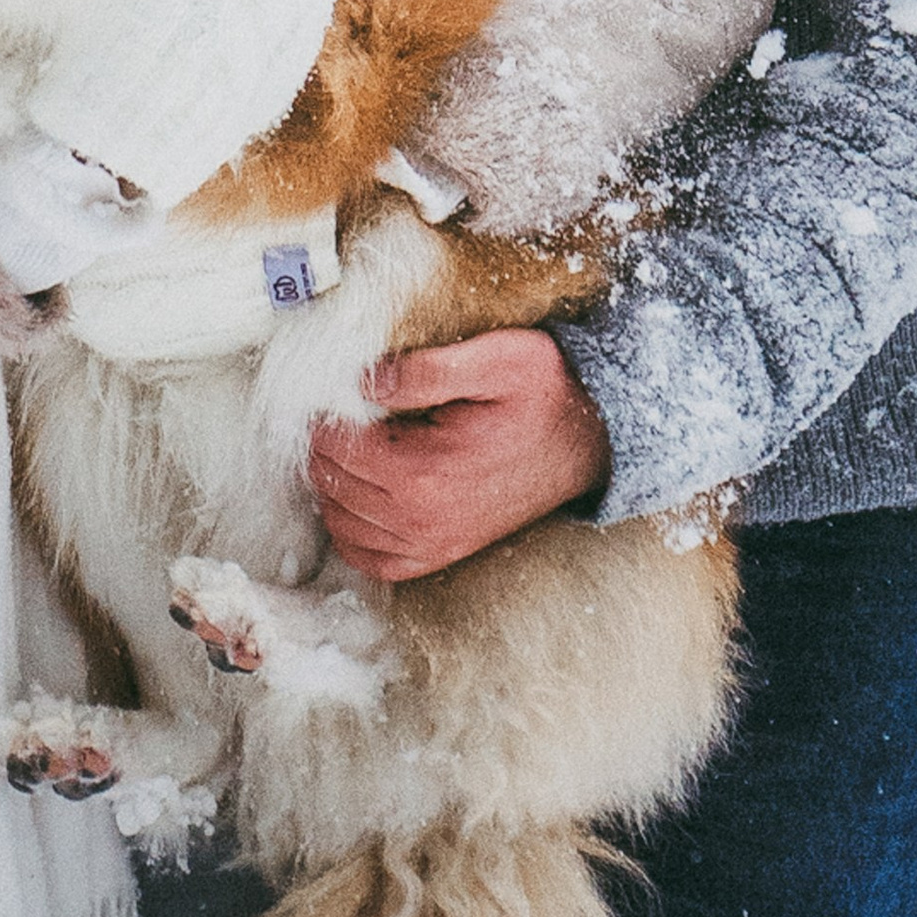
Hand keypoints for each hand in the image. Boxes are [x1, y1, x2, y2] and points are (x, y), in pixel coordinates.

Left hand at [308, 329, 612, 582]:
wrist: (590, 443)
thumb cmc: (545, 394)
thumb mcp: (499, 358)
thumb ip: (426, 369)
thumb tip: (364, 382)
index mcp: (424, 470)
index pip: (334, 445)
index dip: (327, 412)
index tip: (341, 388)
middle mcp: (420, 519)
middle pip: (330, 481)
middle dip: (326, 443)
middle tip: (347, 410)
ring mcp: (429, 543)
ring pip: (339, 520)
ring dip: (333, 481)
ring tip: (355, 443)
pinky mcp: (439, 554)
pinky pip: (368, 558)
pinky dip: (351, 529)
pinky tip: (362, 493)